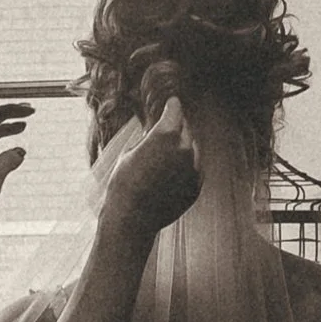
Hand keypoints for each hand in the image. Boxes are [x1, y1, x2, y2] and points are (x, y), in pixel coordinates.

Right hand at [100, 93, 197, 240]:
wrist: (132, 218)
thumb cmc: (124, 183)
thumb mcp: (130, 151)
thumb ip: (149, 137)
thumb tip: (155, 130)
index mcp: (167, 134)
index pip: (175, 109)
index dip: (170, 106)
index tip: (170, 103)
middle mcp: (186, 148)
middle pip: (186, 128)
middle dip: (176, 128)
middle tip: (164, 133)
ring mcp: (194, 168)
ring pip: (192, 149)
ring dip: (182, 149)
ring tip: (164, 159)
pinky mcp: (196, 185)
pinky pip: (194, 169)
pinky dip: (186, 168)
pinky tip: (169, 176)